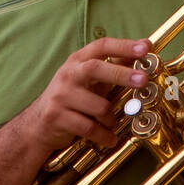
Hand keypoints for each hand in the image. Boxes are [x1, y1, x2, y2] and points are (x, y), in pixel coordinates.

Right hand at [24, 37, 152, 154]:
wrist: (38, 123)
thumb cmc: (72, 98)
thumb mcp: (90, 78)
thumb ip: (113, 65)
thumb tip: (143, 49)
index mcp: (78, 60)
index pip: (101, 46)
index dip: (124, 45)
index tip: (145, 47)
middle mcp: (68, 74)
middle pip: (95, 69)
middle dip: (122, 74)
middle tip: (143, 80)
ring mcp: (60, 95)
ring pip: (99, 106)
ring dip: (111, 119)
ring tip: (111, 123)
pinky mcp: (57, 116)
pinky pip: (90, 128)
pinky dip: (104, 135)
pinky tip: (110, 138)